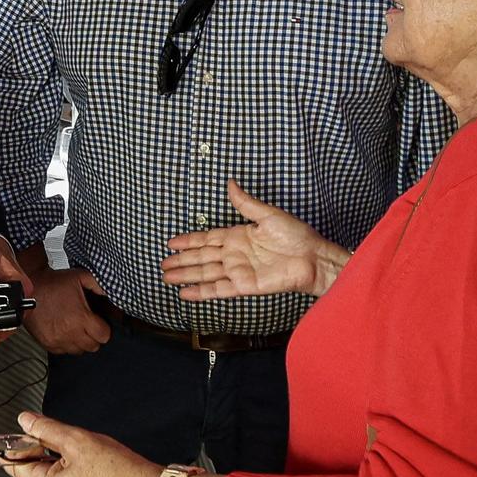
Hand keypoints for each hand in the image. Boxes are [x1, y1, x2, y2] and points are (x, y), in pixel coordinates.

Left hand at [2, 411, 159, 476]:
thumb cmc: (116, 471)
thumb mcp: (75, 440)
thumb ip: (45, 429)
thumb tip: (25, 421)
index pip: (14, 465)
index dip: (15, 444)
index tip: (18, 430)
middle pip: (30, 471)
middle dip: (37, 450)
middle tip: (52, 433)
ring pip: (49, 476)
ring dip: (54, 458)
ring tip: (73, 446)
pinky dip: (67, 469)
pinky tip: (83, 460)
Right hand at [24, 266, 111, 354]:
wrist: (28, 289)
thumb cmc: (53, 283)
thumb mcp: (81, 276)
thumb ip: (99, 285)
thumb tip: (113, 293)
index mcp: (80, 317)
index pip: (104, 336)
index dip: (104, 328)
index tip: (99, 322)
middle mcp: (69, 332)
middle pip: (93, 346)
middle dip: (94, 336)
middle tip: (88, 325)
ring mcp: (58, 340)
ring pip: (79, 351)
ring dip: (81, 342)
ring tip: (76, 328)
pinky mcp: (47, 344)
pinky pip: (64, 352)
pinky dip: (67, 345)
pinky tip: (65, 332)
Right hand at [162, 180, 348, 300]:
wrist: (313, 258)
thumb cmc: (296, 236)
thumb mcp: (268, 214)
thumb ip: (246, 203)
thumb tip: (231, 184)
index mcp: (238, 236)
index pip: (207, 239)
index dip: (189, 241)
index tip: (171, 243)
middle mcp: (235, 255)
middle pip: (201, 258)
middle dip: (182, 261)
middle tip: (163, 264)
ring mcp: (238, 271)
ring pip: (205, 273)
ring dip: (186, 276)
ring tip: (167, 277)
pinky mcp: (245, 286)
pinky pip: (218, 289)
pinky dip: (201, 292)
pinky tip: (186, 293)